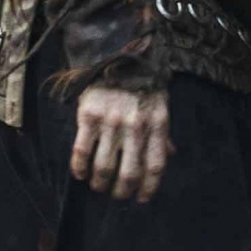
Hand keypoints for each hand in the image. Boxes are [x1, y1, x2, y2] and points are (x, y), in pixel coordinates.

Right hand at [70, 84, 171, 202]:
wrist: (114, 52)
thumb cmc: (140, 82)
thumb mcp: (159, 105)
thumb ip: (162, 132)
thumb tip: (170, 155)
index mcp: (156, 124)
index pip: (155, 167)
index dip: (148, 188)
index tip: (140, 198)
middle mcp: (135, 126)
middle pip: (129, 174)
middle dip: (121, 191)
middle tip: (116, 194)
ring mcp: (111, 122)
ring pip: (104, 167)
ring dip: (100, 183)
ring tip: (98, 185)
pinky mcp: (89, 115)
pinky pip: (82, 150)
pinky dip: (79, 167)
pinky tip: (80, 173)